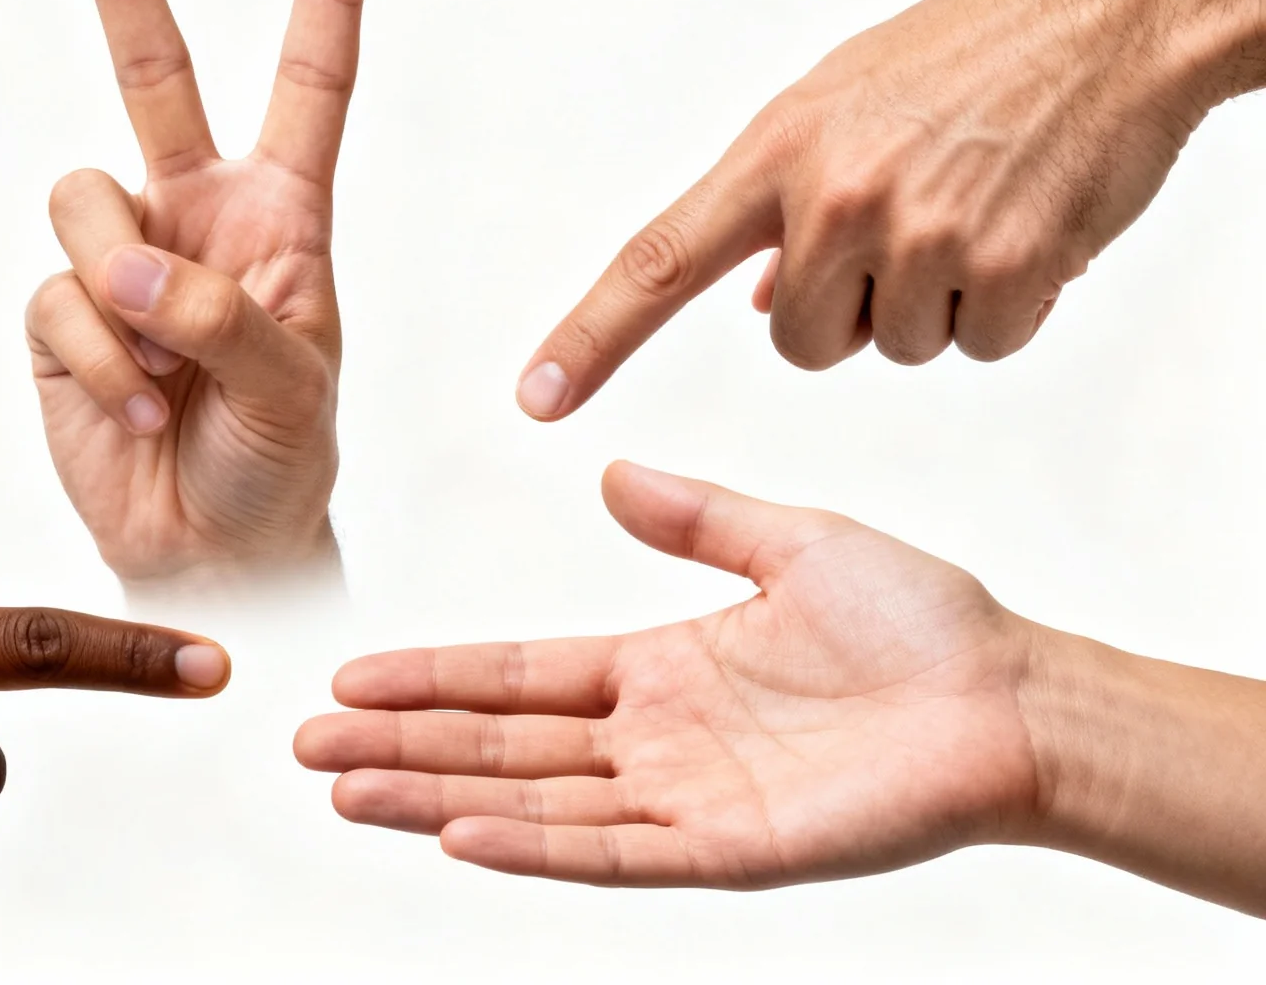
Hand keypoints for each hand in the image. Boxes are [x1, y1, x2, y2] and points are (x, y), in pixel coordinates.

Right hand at [23, 0, 366, 584]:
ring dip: (120, 294)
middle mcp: (193, 223)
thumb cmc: (277, 469)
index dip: (323, 4)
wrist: (210, 560)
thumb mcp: (292, 391)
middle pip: (155, 83)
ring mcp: (119, 266)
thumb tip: (125, 267)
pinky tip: (138, 410)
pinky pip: (55, 299)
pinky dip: (99, 362)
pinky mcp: (61, 322)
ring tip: (166, 378)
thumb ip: (223, 317)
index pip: (307, 94)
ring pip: (82, 201)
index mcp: (280, 222)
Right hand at [295, 462, 1042, 887]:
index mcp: (659, 667)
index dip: (434, 678)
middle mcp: (655, 738)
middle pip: (500, 745)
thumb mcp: (790, 539)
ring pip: (533, 802)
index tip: (355, 678)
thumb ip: (695, 515)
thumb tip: (609, 473)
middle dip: (402, 746)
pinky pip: (612, 852)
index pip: (517, 676)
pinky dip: (533, 847)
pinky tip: (460, 835)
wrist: (1014, 697)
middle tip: (311, 746)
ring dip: (437, 797)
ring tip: (350, 791)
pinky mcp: (728, 848)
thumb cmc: (922, 624)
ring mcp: (685, 798)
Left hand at [513, 0, 1265, 418]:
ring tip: (975, 206)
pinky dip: (1007, 308)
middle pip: (798, 342)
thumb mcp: (842, 104)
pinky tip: (1026, 230)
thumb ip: (784, 205)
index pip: (658, 260)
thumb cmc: (968, 51)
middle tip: (908, 225)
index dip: (591, 337)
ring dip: (934, 303)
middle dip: (847, 310)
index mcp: (777, 151)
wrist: (1108, 14)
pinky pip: (979, 346)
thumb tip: (754, 302)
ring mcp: (920, 234)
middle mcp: (835, 197)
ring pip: (893, 350)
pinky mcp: (1006, 268)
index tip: (537, 398)